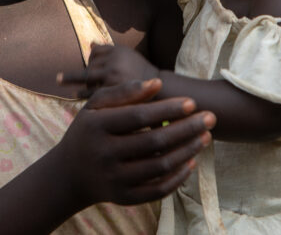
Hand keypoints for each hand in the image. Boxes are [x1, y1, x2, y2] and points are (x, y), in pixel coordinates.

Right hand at [54, 79, 214, 206]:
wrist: (69, 174)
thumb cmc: (88, 131)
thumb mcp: (96, 107)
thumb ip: (124, 92)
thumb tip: (157, 82)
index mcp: (96, 127)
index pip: (138, 117)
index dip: (167, 109)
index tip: (192, 102)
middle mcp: (104, 155)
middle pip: (153, 142)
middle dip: (186, 129)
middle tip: (210, 118)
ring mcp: (114, 179)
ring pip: (159, 166)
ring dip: (187, 151)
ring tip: (205, 137)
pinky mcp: (124, 198)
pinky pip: (157, 190)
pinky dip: (178, 177)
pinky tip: (191, 161)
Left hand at [58, 45, 158, 96]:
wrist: (159, 91)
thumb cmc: (140, 73)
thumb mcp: (127, 56)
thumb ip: (108, 50)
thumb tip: (90, 45)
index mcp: (119, 50)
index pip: (95, 52)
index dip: (90, 58)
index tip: (87, 63)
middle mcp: (115, 60)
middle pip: (91, 63)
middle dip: (84, 69)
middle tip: (71, 76)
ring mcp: (112, 76)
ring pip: (88, 76)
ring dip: (76, 80)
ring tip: (61, 79)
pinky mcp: (111, 91)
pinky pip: (92, 92)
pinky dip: (82, 93)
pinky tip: (74, 95)